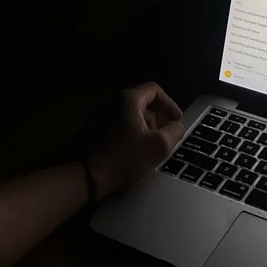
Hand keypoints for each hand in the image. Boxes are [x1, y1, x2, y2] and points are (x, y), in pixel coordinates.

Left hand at [77, 82, 183, 199]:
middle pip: (141, 103)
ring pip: (128, 116)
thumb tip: (177, 126)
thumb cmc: (125, 159)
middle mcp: (111, 102)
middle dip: (156, 120)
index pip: (154, 90)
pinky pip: (116, 125)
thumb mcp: (159, 146)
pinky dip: (128, 134)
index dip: (170, 104)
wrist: (88, 177)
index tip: (176, 120)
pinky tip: (130, 153)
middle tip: (162, 138)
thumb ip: (174, 131)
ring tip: (146, 149)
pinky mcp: (91, 129)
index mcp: (127, 100)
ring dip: (142, 129)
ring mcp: (98, 115)